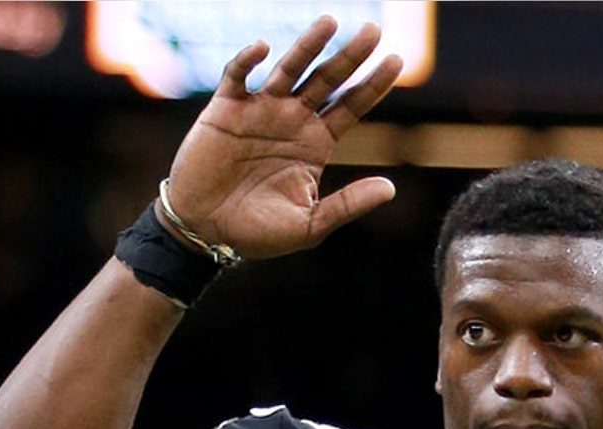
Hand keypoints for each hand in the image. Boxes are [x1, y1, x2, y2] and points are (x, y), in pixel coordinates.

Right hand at [163, 17, 402, 259]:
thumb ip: (348, 204)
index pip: (350, 106)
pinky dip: (248, 60)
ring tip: (330, 21)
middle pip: (327, 80)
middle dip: (350, 56)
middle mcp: (292, 120)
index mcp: (316, 143)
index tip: (396, 61)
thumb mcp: (310, 224)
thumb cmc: (257, 233)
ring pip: (290, 69)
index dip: (372, 84)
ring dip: (308, 45)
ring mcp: (259, 111)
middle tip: (374, 29)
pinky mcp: (225, 110)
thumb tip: (390, 188)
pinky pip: (238, 76)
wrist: (206, 232)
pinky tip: (264, 48)